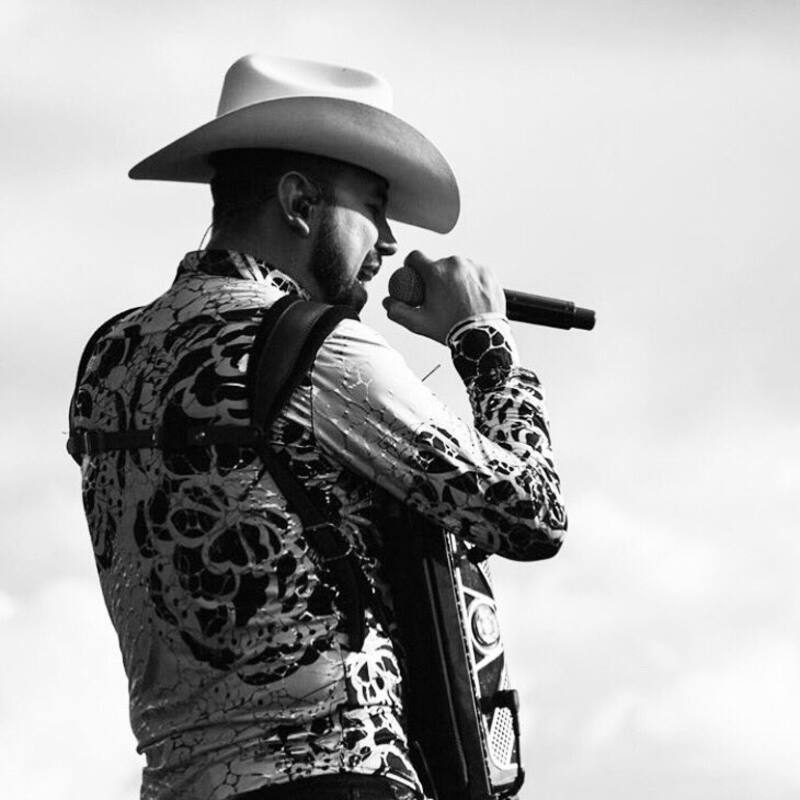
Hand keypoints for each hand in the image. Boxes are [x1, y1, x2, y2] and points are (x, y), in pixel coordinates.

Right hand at [382, 251, 505, 343]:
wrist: (483, 335)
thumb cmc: (451, 328)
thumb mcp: (419, 323)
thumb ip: (397, 311)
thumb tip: (387, 302)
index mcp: (435, 271)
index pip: (415, 257)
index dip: (412, 265)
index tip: (415, 275)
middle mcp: (455, 263)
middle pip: (438, 264)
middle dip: (436, 276)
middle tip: (439, 295)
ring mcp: (473, 266)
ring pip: (457, 267)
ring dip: (455, 278)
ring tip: (457, 299)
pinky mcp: (487, 271)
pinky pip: (474, 271)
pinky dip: (471, 280)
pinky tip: (471, 296)